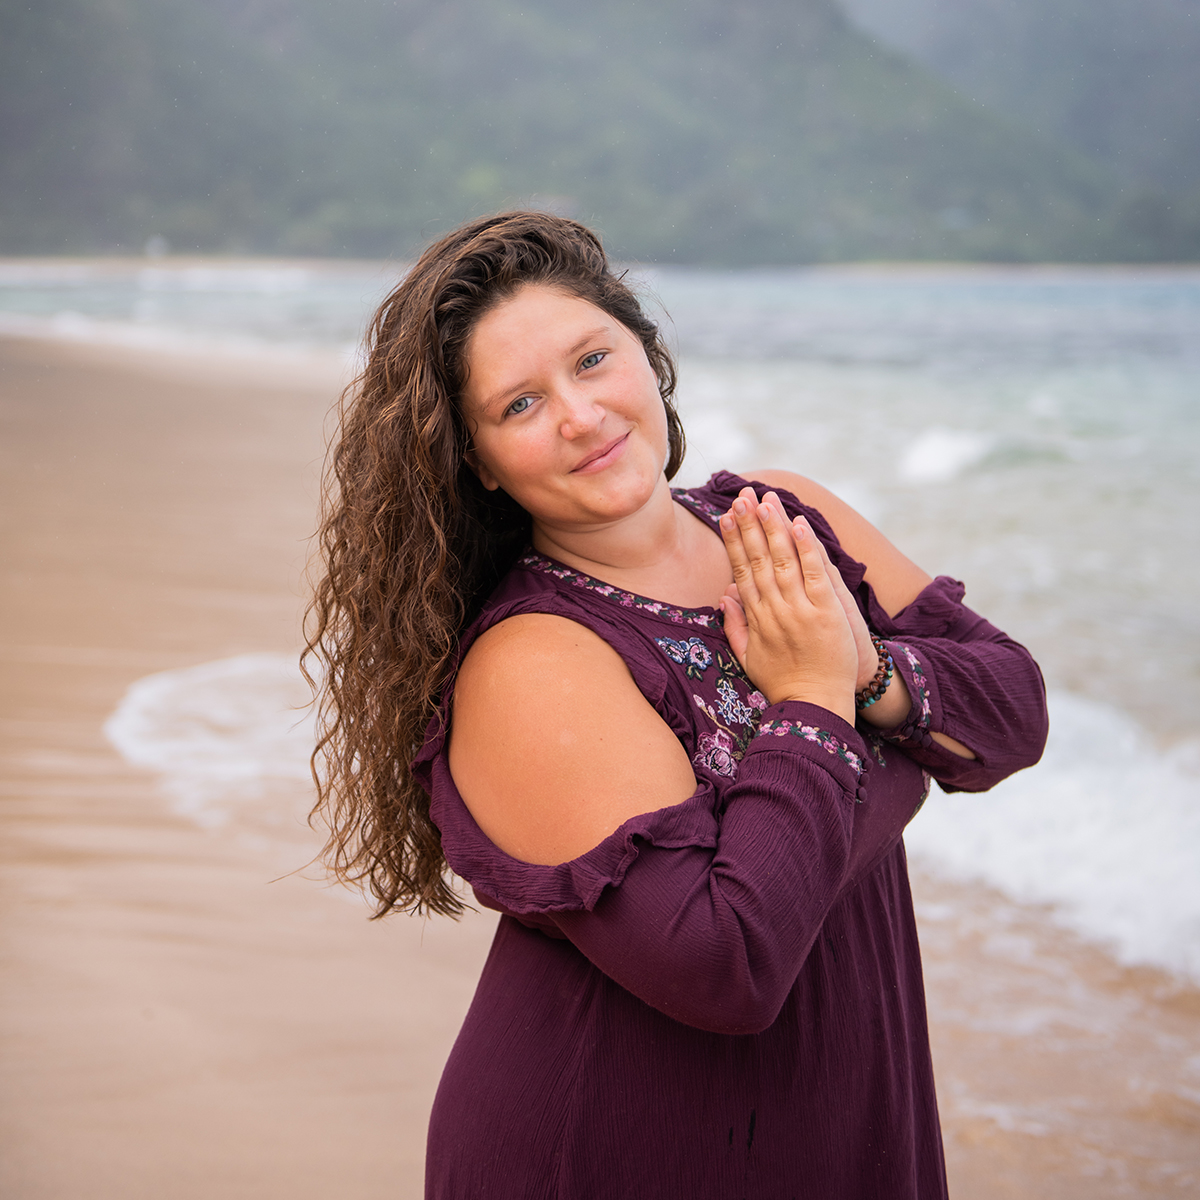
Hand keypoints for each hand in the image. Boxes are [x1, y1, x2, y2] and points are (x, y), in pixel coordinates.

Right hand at [718, 487, 857, 723]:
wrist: (813, 706)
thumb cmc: (782, 684)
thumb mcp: (748, 658)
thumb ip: (735, 626)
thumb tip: (724, 596)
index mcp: (755, 618)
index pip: (741, 570)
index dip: (733, 541)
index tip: (726, 516)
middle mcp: (773, 609)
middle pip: (759, 559)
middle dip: (749, 525)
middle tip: (741, 495)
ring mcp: (799, 610)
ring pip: (783, 560)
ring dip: (774, 527)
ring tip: (765, 500)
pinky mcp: (825, 613)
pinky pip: (814, 574)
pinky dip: (806, 547)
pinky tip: (798, 524)